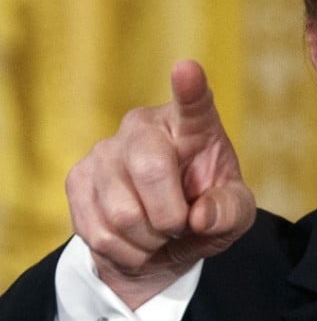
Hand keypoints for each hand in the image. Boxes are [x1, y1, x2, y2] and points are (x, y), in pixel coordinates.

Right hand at [66, 60, 255, 308]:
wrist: (163, 240)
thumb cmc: (206, 213)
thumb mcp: (235, 215)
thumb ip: (229, 211)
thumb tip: (201, 216)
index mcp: (193, 126)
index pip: (193, 104)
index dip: (189, 88)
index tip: (187, 69)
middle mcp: (145, 127)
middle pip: (150, 170)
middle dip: (171, 216)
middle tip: (180, 223)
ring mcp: (105, 150)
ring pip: (123, 213)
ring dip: (148, 239)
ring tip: (158, 231)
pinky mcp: (77, 179)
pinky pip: (99, 232)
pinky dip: (126, 251)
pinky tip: (136, 240)